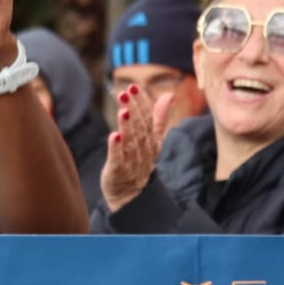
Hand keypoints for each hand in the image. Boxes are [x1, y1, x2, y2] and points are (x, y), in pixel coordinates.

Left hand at [101, 84, 172, 211]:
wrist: (131, 197)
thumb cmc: (139, 163)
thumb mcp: (152, 141)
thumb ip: (158, 119)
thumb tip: (169, 95)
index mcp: (153, 142)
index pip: (149, 120)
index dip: (142, 103)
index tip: (134, 87)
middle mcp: (144, 151)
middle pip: (140, 129)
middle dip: (134, 110)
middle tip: (125, 93)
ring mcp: (131, 162)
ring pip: (131, 143)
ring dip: (127, 126)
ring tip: (123, 111)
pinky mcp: (118, 173)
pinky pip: (118, 160)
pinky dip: (116, 148)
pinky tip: (113, 136)